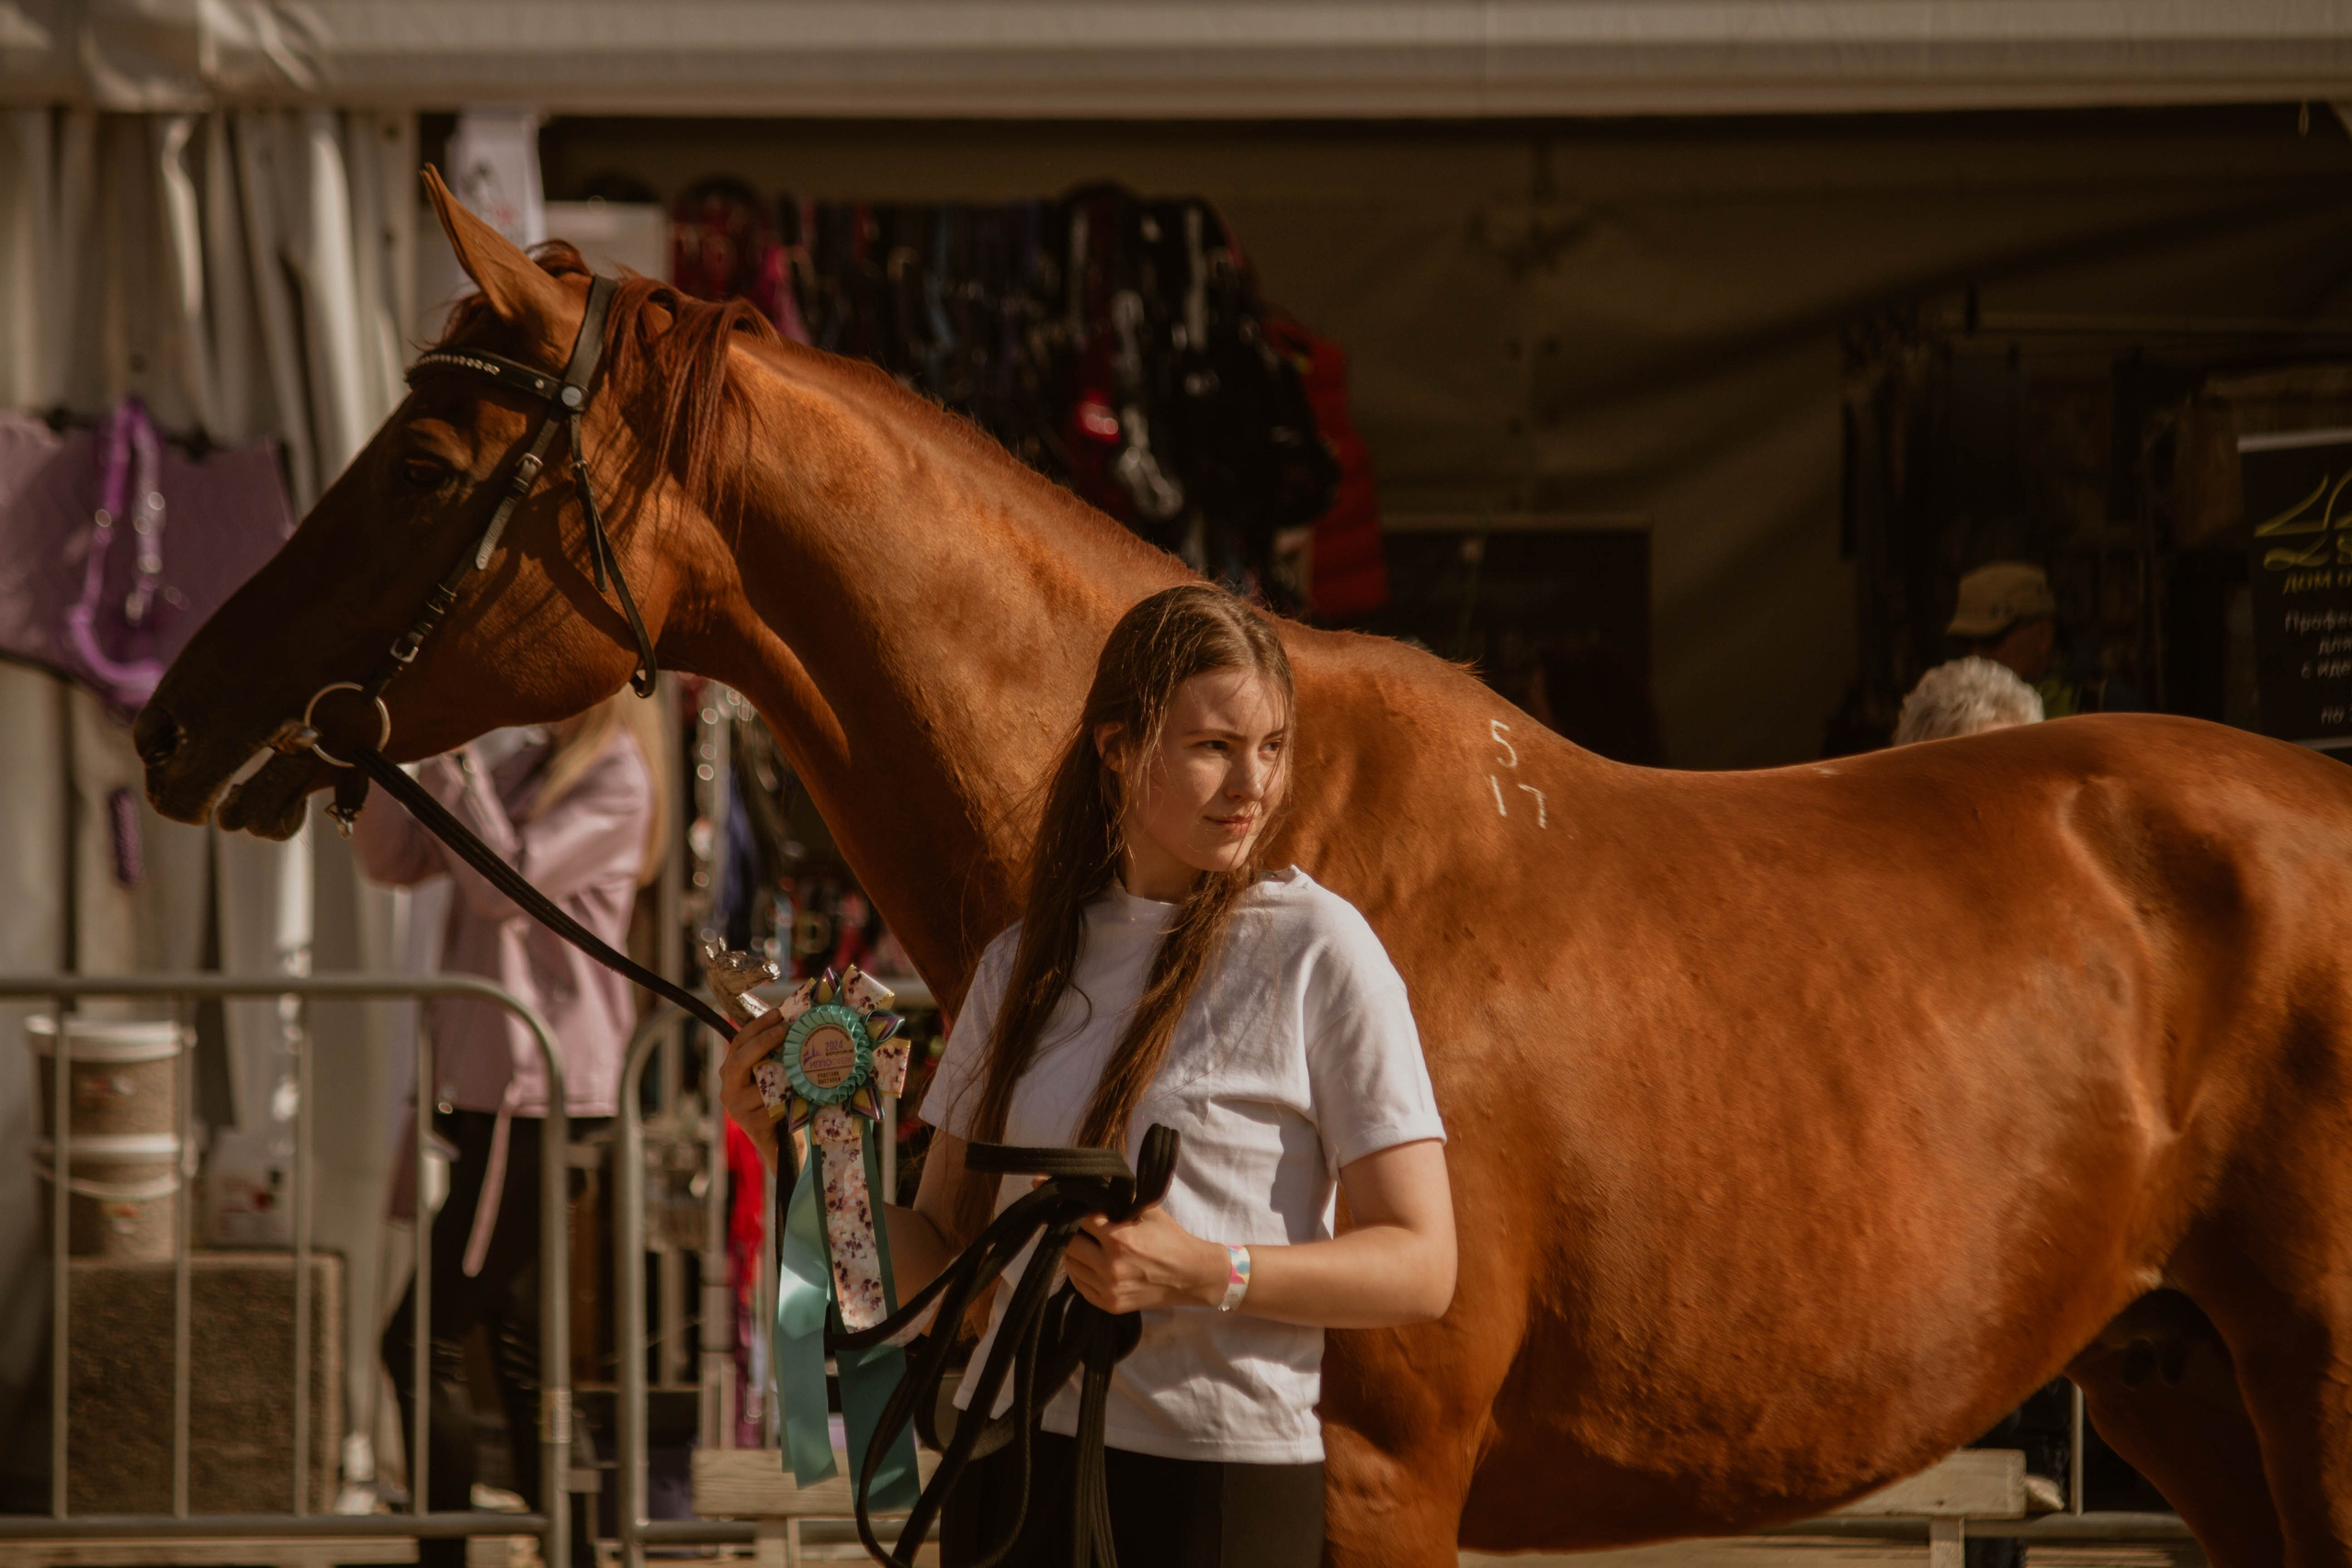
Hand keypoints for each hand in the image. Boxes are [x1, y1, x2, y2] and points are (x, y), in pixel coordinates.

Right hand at [718, 1008, 789, 1166]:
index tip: (778, 1012)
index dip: (757, 1026)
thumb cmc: (782, 1104)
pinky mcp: (751, 1126)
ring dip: (783, 1074)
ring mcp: (737, 1108)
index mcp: (732, 1072)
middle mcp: (729, 1088)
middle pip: (740, 1059)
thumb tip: (796, 1021)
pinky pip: (770, 1107)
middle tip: (785, 1029)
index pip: (739, 1042)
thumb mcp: (776, 1076)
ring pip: (760, 1085)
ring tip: (804, 1062)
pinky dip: (787, 1101)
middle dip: (763, 1041)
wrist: (784, 1145)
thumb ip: (777, 1055)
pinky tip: (802, 1096)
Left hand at [1055, 1186, 1227, 1313]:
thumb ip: (1118, 1198)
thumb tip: (1087, 1183)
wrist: (1191, 1276)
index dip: (1065, 1205)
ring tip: (1079, 1239)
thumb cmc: (1170, 1238)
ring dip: (1069, 1250)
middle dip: (1065, 1228)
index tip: (1050, 1194)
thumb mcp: (1147, 1210)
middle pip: (1067, 1243)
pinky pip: (1078, 1284)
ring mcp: (1108, 1289)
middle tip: (1065, 1219)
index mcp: (1119, 1238)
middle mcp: (1110, 1266)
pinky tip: (1086, 1259)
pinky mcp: (1109, 1305)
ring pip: (1069, 1265)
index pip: (1078, 1218)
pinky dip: (1078, 1270)